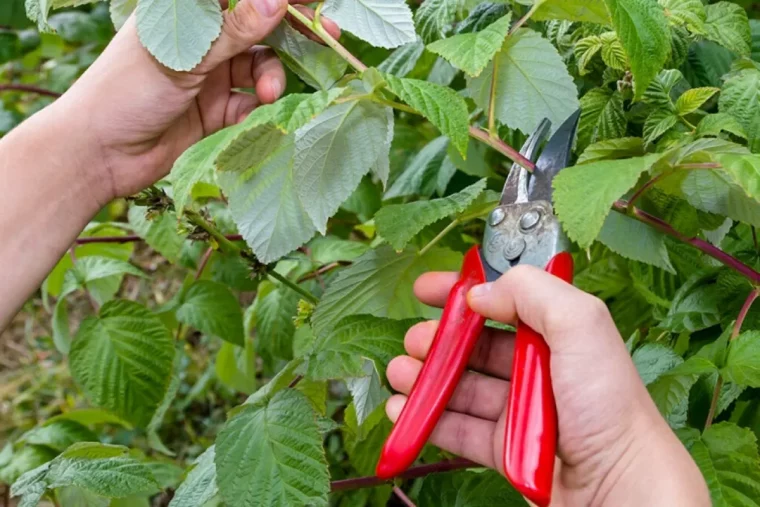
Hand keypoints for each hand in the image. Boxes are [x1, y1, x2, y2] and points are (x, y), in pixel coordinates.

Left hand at [0, 0, 339, 327]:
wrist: (98, 155)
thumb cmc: (125, 91)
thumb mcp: (184, 58)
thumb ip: (233, 31)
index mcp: (186, 13)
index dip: (278, 0)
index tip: (313, 5)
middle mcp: (202, 41)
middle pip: (259, 27)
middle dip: (292, 33)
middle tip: (327, 37)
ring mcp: (210, 76)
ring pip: (260, 67)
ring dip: (271, 78)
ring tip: (268, 95)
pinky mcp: (216, 112)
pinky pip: (250, 103)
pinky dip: (259, 107)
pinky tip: (258, 112)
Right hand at [386, 266, 709, 505]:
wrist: (619, 488)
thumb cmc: (609, 407)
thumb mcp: (581, 326)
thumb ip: (532, 292)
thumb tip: (479, 292)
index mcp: (558, 333)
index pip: (503, 301)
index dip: (462, 292)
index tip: (426, 289)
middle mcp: (537, 368)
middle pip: (475, 346)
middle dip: (438, 339)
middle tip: (413, 340)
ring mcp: (519, 409)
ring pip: (461, 386)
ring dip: (425, 377)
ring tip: (400, 374)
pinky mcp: (505, 448)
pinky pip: (458, 428)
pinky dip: (428, 419)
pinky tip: (405, 411)